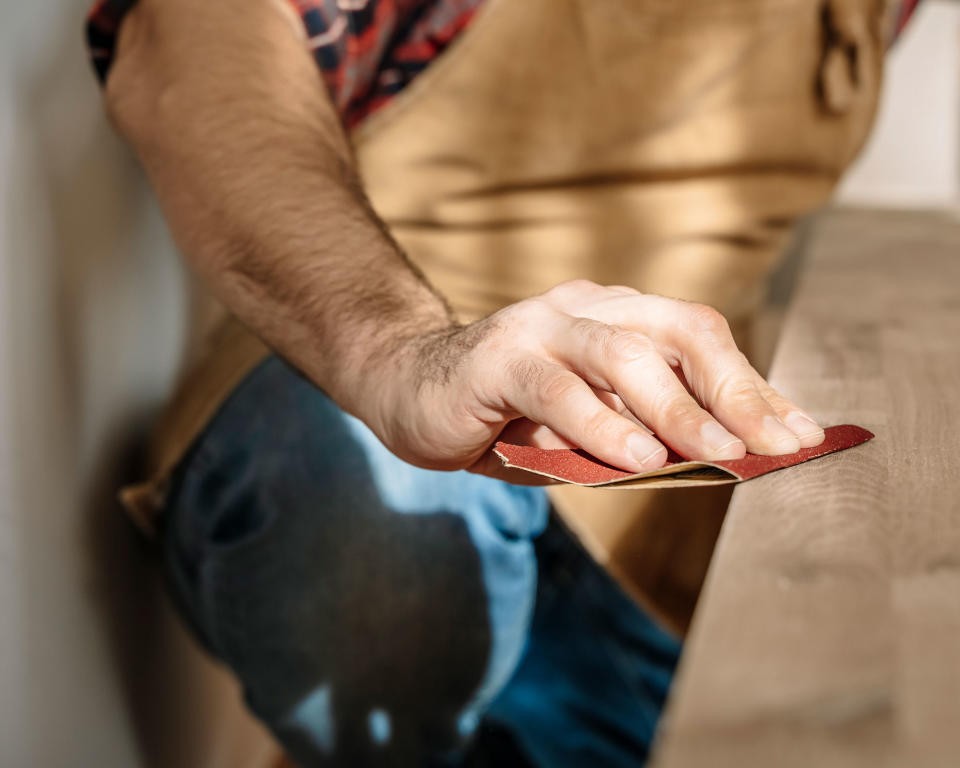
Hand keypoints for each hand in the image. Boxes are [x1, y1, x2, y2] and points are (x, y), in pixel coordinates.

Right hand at [365, 280, 824, 480]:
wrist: (408, 386)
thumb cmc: (509, 414)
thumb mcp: (588, 425)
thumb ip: (640, 432)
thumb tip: (719, 460)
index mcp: (618, 318)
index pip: (702, 342)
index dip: (754, 387)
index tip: (801, 435)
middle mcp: (588, 307)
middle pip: (679, 334)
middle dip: (736, 392)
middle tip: (779, 445)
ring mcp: (541, 324)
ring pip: (623, 355)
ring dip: (678, 409)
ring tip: (721, 455)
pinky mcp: (498, 355)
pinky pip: (558, 387)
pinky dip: (602, 423)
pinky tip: (637, 457)